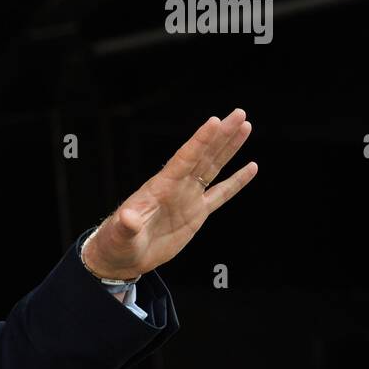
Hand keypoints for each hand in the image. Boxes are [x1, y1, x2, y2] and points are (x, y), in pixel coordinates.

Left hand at [82, 108, 257, 278]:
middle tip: (239, 113)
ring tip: (245, 126)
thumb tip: (128, 218)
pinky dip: (237, 181)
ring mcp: (188, 198)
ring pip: (214, 167)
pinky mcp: (196, 213)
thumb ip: (127, 226)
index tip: (215, 121)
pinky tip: (251, 167)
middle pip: (204, 155)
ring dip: (229, 147)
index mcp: (160, 187)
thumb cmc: (118, 242)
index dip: (200, 141)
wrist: (123, 256)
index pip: (184, 159)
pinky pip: (221, 194)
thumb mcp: (121, 234)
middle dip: (222, 135)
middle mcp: (177, 186)